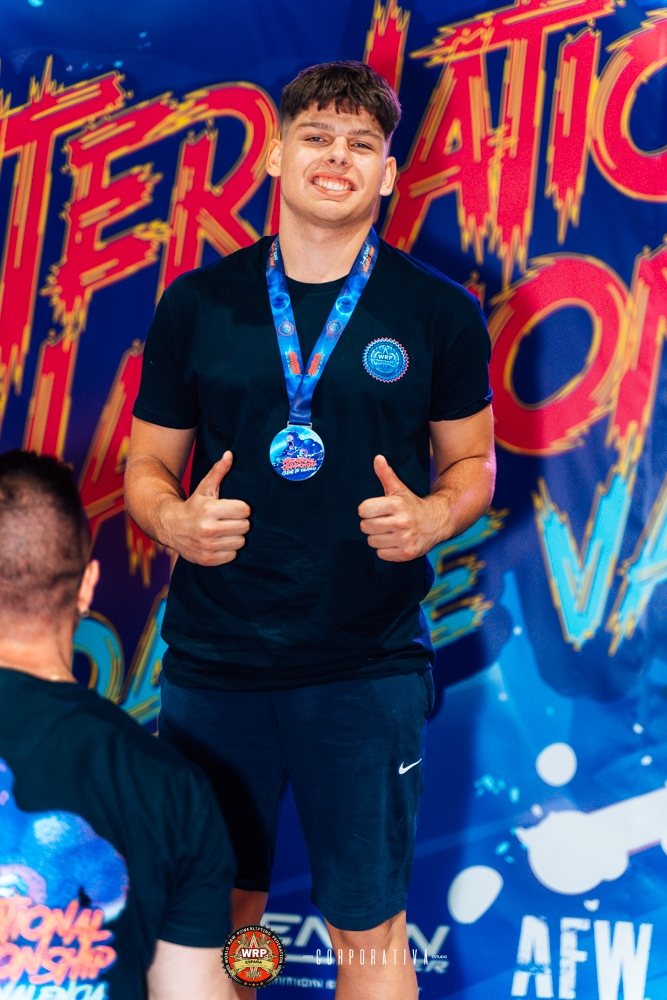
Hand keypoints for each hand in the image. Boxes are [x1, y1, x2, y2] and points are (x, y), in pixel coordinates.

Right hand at [161, 451, 249, 565]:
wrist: (170, 527)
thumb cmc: (193, 505)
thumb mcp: (205, 487)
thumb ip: (219, 471)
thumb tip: (230, 454)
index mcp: (210, 509)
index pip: (245, 510)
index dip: (240, 508)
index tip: (231, 508)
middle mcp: (209, 529)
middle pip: (245, 526)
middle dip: (238, 522)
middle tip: (227, 520)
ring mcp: (208, 546)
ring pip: (240, 542)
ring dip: (234, 537)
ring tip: (223, 531)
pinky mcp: (207, 559)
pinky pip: (232, 555)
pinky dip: (227, 550)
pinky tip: (218, 542)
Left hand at [358, 455, 435, 561]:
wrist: (437, 522)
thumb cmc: (412, 504)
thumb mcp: (399, 489)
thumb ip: (386, 475)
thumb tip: (377, 458)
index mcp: (396, 504)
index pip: (363, 510)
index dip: (367, 510)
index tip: (375, 510)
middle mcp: (401, 522)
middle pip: (365, 527)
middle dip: (371, 524)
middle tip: (383, 521)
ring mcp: (405, 539)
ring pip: (372, 541)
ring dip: (378, 538)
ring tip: (389, 532)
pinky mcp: (407, 553)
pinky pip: (381, 554)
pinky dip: (385, 550)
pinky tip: (395, 542)